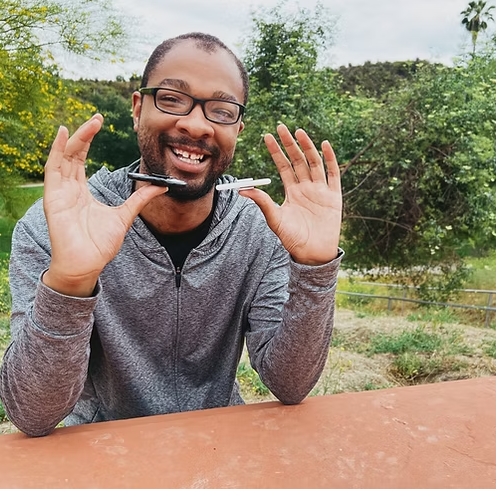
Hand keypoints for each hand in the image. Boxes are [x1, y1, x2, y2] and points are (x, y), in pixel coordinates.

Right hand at [43, 115, 166, 296]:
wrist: (87, 264)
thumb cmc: (100, 244)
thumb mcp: (125, 215)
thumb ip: (141, 199)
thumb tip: (162, 186)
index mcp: (82, 191)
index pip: (82, 159)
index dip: (89, 140)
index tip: (100, 122)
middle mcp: (68, 188)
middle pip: (73, 154)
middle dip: (85, 134)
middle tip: (98, 117)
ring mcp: (59, 192)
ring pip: (64, 157)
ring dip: (75, 138)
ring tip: (89, 122)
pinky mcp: (53, 198)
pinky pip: (53, 169)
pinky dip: (56, 150)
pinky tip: (64, 134)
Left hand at [240, 124, 341, 265]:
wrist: (312, 253)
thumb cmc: (293, 239)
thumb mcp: (275, 219)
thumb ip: (263, 203)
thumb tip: (242, 190)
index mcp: (292, 191)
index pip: (283, 166)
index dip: (276, 151)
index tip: (267, 136)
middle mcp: (306, 187)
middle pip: (298, 160)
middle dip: (289, 144)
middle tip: (281, 127)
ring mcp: (320, 190)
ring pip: (314, 163)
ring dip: (307, 147)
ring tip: (299, 132)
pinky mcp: (334, 196)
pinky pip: (333, 174)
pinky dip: (330, 159)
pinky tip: (325, 145)